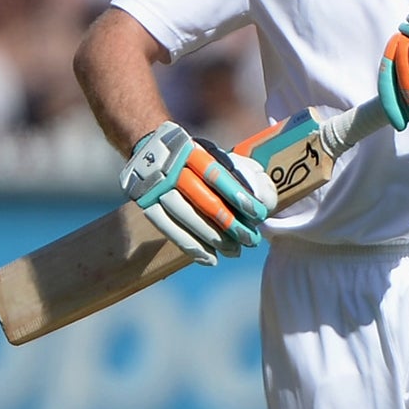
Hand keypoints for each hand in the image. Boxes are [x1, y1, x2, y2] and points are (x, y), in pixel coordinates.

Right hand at [118, 120, 277, 264]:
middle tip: (251, 239)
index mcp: (193, 151)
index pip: (217, 174)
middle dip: (230, 223)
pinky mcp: (144, 201)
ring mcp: (154, 185)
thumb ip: (244, 173)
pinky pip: (166, 228)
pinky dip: (190, 245)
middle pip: (203, 199)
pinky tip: (209, 258)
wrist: (151, 150)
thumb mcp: (221, 156)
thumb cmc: (198, 160)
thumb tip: (264, 199)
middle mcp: (171, 167)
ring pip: (185, 216)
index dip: (239, 195)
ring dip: (212, 238)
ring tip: (234, 251)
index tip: (259, 213)